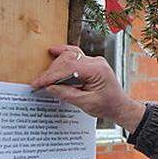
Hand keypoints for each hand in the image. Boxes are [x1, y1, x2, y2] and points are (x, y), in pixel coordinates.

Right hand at [30, 44, 145, 132]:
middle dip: (51, 72)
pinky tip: (53, 51)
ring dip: (56, 65)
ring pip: (70, 56)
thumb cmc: (107, 106)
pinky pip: (75, 55)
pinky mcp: (91, 63)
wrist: (119, 106)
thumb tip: (49, 87)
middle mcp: (96, 61)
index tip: (38, 83)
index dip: (51, 76)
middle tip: (39, 83)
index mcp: (97, 70)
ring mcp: (94, 60)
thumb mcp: (86, 103)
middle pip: (67, 60)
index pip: (68, 68)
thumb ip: (67, 94)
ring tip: (44, 77)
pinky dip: (63, 55)